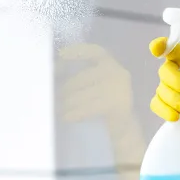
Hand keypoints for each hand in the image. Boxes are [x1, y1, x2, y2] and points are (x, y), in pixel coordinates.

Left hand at [57, 43, 146, 177]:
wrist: (124, 127)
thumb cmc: (103, 103)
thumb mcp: (96, 85)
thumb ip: (82, 76)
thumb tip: (55, 71)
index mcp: (111, 64)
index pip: (94, 51)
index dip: (77, 51)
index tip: (61, 55)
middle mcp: (118, 73)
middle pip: (82, 77)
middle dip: (66, 88)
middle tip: (55, 98)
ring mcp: (119, 89)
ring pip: (83, 94)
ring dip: (68, 103)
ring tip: (59, 109)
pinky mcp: (118, 105)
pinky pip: (89, 108)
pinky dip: (76, 113)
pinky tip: (67, 117)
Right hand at [148, 37, 179, 179]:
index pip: (171, 47)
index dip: (161, 46)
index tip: (157, 49)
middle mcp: (177, 72)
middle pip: (165, 71)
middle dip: (178, 82)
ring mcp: (169, 90)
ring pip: (161, 89)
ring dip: (176, 100)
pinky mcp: (166, 107)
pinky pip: (156, 105)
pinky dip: (165, 110)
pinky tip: (177, 117)